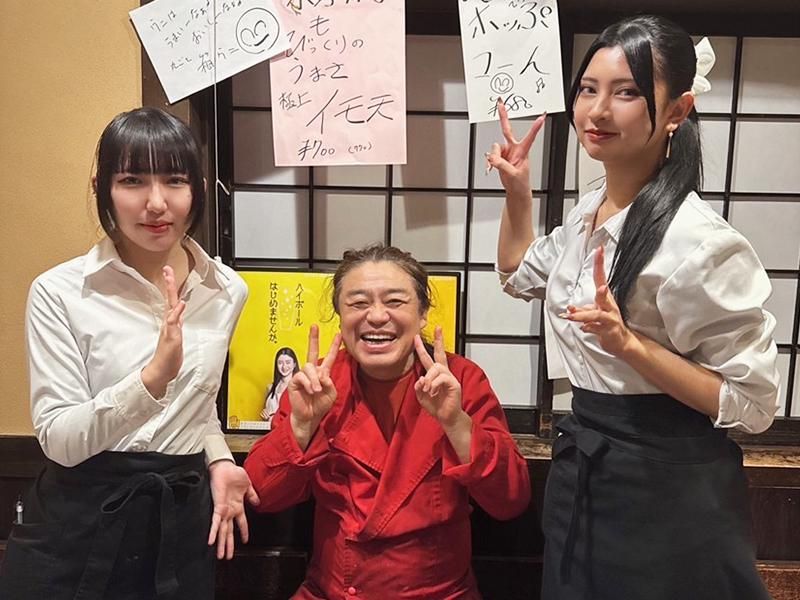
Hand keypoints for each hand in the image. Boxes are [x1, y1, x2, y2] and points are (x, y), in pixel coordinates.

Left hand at [141, 266, 185, 397]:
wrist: (163, 370)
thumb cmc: (166, 357)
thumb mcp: (172, 338)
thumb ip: (175, 321)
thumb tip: (180, 304)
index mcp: (170, 321)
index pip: (171, 299)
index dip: (170, 285)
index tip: (169, 271)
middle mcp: (170, 321)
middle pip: (171, 298)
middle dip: (170, 284)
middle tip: (168, 270)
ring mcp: (172, 326)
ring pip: (173, 305)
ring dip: (173, 293)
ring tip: (173, 283)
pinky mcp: (175, 332)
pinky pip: (177, 315)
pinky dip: (179, 308)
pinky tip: (180, 306)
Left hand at [207, 460, 259, 559]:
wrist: (224, 466)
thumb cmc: (235, 473)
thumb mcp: (248, 485)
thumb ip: (252, 495)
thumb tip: (258, 503)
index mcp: (238, 506)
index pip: (242, 523)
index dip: (244, 532)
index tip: (245, 542)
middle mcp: (230, 511)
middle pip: (230, 532)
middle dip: (229, 545)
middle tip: (227, 557)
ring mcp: (223, 510)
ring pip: (223, 531)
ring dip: (222, 544)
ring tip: (221, 556)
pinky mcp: (217, 507)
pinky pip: (215, 522)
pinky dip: (213, 532)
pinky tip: (211, 541)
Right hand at [288, 325, 340, 446]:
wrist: (310, 417)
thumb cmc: (320, 406)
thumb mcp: (331, 394)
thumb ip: (329, 383)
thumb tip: (322, 375)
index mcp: (322, 373)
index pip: (328, 357)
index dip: (334, 346)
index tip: (338, 335)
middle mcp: (312, 372)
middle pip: (312, 351)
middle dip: (313, 338)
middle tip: (314, 327)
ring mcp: (302, 376)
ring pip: (309, 367)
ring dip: (314, 379)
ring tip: (317, 390)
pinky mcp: (294, 381)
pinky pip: (301, 376)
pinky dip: (308, 383)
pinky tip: (311, 390)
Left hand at [414, 327, 463, 427]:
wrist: (447, 418)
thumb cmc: (436, 407)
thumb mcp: (421, 396)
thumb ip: (418, 387)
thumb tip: (421, 378)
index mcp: (436, 375)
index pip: (430, 358)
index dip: (423, 348)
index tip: (417, 337)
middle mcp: (444, 374)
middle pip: (440, 355)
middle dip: (439, 340)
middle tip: (438, 328)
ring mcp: (450, 378)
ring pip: (437, 369)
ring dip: (429, 379)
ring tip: (428, 390)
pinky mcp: (454, 385)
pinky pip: (442, 378)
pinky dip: (434, 385)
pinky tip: (432, 392)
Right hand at [486, 101, 545, 198]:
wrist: (515, 191)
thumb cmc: (520, 183)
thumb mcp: (512, 174)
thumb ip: (502, 164)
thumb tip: (492, 157)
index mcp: (523, 151)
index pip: (530, 137)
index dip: (535, 127)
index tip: (542, 117)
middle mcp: (514, 149)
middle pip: (507, 130)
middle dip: (503, 117)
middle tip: (500, 104)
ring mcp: (506, 152)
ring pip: (495, 147)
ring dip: (494, 157)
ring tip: (499, 166)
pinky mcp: (499, 157)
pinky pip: (491, 155)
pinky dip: (490, 161)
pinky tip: (493, 167)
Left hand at [563, 246, 634, 356]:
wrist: (621, 342)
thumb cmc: (608, 323)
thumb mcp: (594, 312)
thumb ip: (581, 309)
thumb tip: (570, 307)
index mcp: (605, 298)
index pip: (601, 277)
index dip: (600, 264)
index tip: (598, 250)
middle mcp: (608, 307)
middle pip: (604, 296)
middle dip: (601, 292)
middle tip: (601, 287)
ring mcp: (609, 319)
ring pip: (597, 315)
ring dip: (584, 315)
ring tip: (572, 315)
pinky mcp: (609, 331)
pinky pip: (596, 329)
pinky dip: (589, 328)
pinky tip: (583, 328)